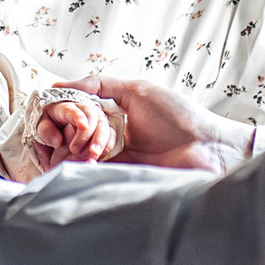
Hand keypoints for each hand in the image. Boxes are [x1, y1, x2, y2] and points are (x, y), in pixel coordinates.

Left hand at [32, 99, 114, 171]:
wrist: (57, 126)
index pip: (71, 110)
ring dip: (100, 140)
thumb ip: (46, 131)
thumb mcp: (42, 126)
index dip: (78, 117)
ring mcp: (95, 117)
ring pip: (104, 124)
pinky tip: (99, 155)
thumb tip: (57, 141)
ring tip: (93, 155)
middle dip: (87, 134)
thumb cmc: (49, 126)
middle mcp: (82, 109)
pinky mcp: (103, 128)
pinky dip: (107, 145)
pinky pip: (111, 134)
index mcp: (63, 107)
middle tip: (75, 151)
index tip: (82, 126)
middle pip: (91, 116)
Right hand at [56, 75, 247, 173]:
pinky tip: (91, 160)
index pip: (71, 110)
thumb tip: (58, 85)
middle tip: (89, 132)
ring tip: (95, 150)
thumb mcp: (138, 91)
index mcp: (112, 112)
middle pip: (68, 132)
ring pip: (72, 153)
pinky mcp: (116, 179)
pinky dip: (80, 166)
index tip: (60, 110)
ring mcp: (111, 159)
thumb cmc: (179, 117)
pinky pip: (86, 174)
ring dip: (77, 147)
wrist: (207, 150)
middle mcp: (108, 135)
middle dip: (71, 129)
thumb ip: (99, 85)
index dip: (61, 110)